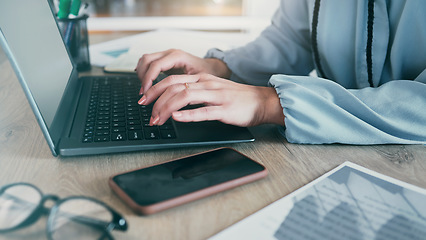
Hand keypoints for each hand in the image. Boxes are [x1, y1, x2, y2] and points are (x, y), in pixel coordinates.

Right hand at [135, 49, 230, 94]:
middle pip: (146, 60)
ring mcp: (166, 56)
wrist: (211, 68)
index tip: (146, 92)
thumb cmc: (207, 74)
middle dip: (142, 77)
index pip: (156, 65)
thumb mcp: (198, 80)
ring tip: (145, 91)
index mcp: (178, 56)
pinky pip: (148, 63)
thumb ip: (185, 86)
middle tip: (144, 94)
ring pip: (144, 60)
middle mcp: (170, 54)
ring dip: (141, 75)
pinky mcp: (164, 61)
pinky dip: (143, 72)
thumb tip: (173, 98)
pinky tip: (145, 84)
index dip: (148, 79)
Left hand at [138, 74, 284, 126]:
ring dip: (166, 108)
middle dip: (155, 99)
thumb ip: (195, 93)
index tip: (144, 101)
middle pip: (173, 86)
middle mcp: (206, 84)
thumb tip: (173, 102)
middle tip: (147, 113)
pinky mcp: (224, 110)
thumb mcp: (213, 90)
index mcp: (202, 79)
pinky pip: (203, 111)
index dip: (154, 89)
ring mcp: (215, 96)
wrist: (261, 101)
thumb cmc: (237, 99)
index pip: (171, 79)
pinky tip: (176, 118)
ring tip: (157, 119)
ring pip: (184, 96)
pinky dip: (187, 115)